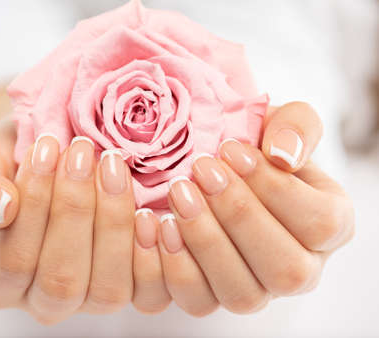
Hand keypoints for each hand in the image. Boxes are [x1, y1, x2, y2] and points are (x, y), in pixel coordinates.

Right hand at [0, 118, 170, 323]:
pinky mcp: (130, 290)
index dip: (34, 205)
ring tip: (114, 168)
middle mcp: (43, 299)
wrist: (55, 161)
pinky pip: (148, 294)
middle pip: (62, 280)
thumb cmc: (17, 167)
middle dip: (76, 210)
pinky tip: (148, 212)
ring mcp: (89, 299)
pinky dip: (153, 256)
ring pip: (108, 290)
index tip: (48, 148)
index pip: (13, 261)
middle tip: (83, 152)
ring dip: (114, 224)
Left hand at [149, 102, 354, 315]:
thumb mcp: (280, 124)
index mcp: (328, 226)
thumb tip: (284, 155)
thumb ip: (297, 127)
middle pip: (285, 269)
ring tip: (179, 194)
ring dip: (206, 241)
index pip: (319, 224)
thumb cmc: (254, 147)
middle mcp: (298, 268)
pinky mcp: (214, 295)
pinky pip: (198, 301)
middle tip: (201, 170)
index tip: (231, 150)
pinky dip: (175, 266)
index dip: (275, 188)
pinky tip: (160, 224)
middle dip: (238, 215)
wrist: (217, 164)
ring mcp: (257, 288)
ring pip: (242, 294)